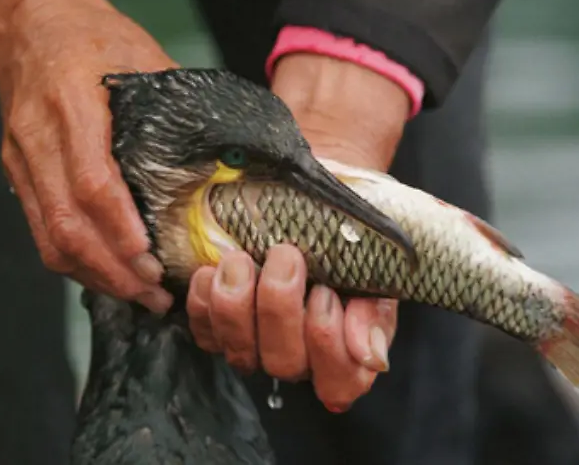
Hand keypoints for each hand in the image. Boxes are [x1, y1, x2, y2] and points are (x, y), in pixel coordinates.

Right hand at [0, 0, 176, 310]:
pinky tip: (107, 274)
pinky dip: (74, 260)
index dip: (121, 228)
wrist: (27, 23)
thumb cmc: (93, 35)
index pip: (92, 182)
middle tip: (155, 293)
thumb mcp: (141, 56)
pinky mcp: (18, 173)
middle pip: (68, 223)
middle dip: (113, 269)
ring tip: (138, 294)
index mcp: (72, 105)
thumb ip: (175, 105)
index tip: (151, 259)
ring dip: (94, 274)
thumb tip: (224, 151)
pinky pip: (41, 230)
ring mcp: (22, 160)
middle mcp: (39, 139)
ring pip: (50, 236)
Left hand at [187, 54, 410, 410]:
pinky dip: (204, 303)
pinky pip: (205, 333)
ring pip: (241, 352)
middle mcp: (299, 355)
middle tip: (284, 255)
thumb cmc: (348, 229)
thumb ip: (374, 308)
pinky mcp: (218, 328)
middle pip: (285, 362)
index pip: (340, 380)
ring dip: (237, 306)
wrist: (314, 196)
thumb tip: (370, 356)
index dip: (329, 346)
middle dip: (280, 309)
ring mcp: (256, 345)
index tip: (326, 294)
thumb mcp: (373, 260)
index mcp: (344, 347)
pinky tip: (213, 270)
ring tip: (240, 259)